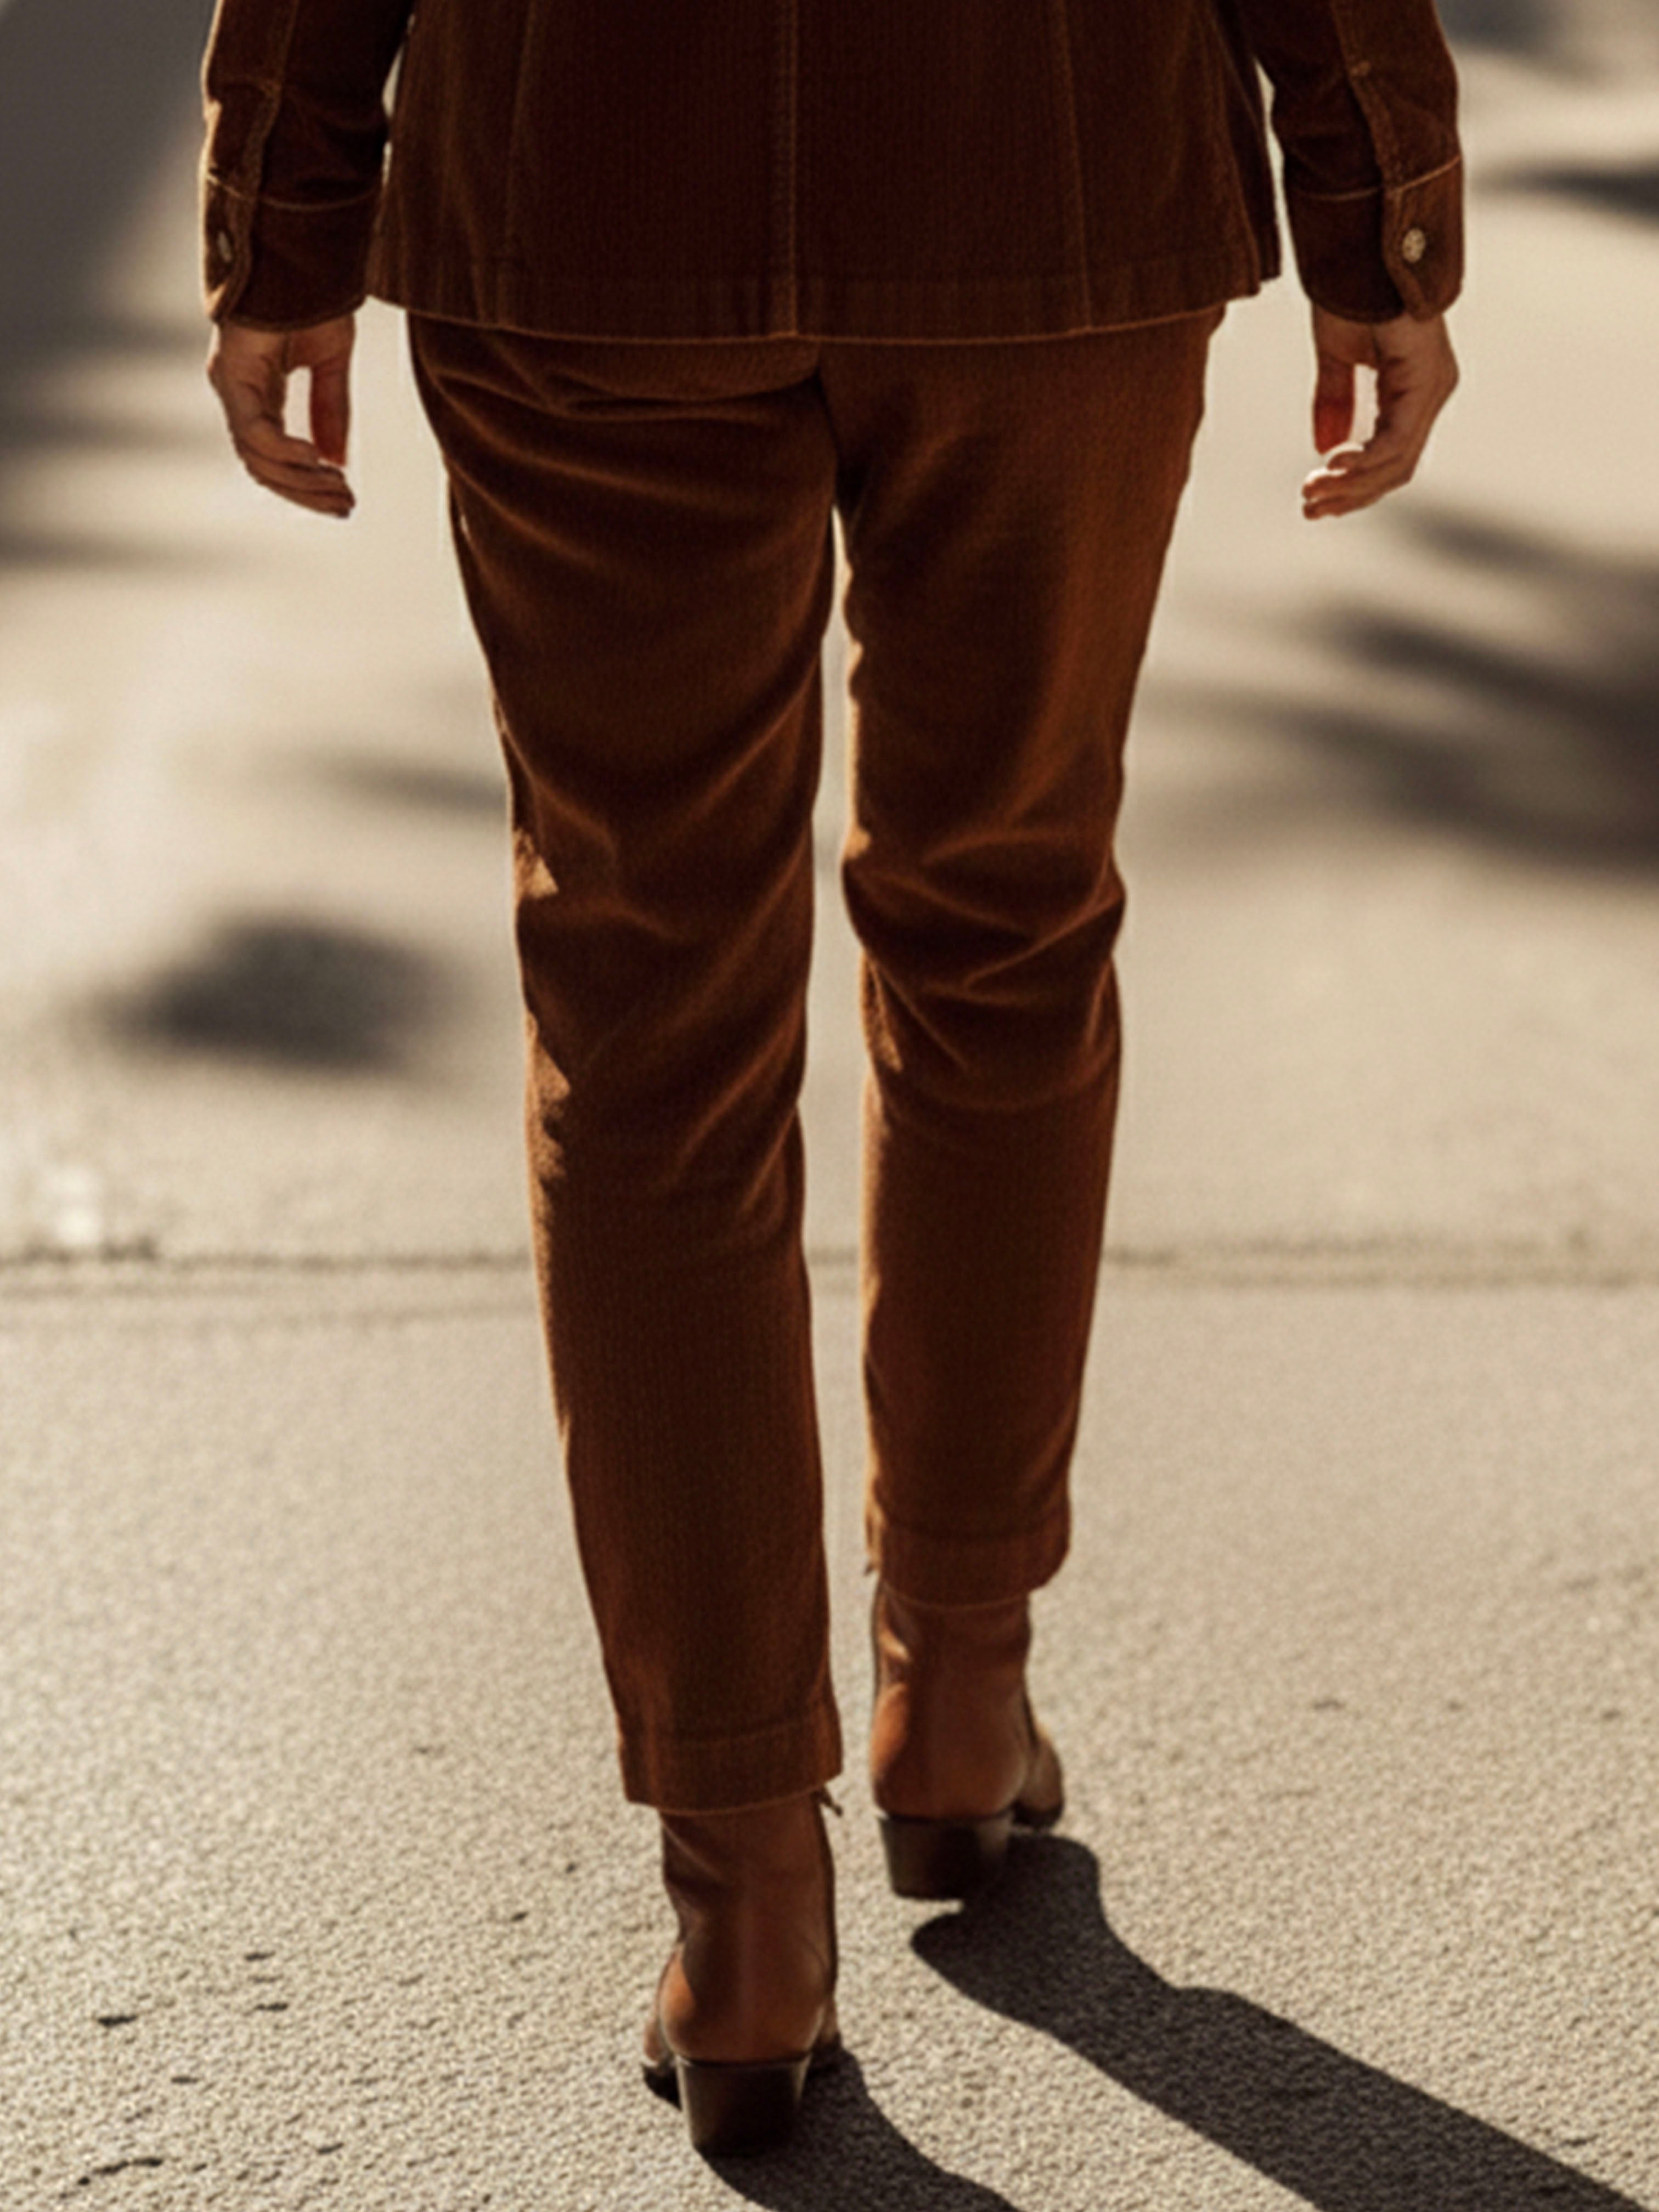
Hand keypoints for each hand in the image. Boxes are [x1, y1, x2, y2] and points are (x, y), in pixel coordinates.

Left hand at [206, 315, 357, 517]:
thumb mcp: (329, 363)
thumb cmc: (309, 296)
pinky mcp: (232, 373)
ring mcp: (231, 385)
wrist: (299, 252)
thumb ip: (330, 410)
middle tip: (345, 506)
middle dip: (306, 493)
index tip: (346, 501)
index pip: (273, 459)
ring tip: (339, 487)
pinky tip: (319, 459)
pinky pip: (256, 432)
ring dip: (300, 480)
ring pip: (257, 458)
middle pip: (263, 468)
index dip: (307, 487)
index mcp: (257, 394)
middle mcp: (238, 394)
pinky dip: (287, 452)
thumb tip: (336, 461)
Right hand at [1302, 306, 1457, 520]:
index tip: (1311, 497)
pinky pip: (1397, 440)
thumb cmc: (1352, 286)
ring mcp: (1433, 387)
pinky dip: (1363, 461)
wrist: (1362, 241)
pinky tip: (1331, 467)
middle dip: (1350, 495)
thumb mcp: (1335, 354)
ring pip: (1396, 462)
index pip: (1391, 455)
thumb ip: (1335, 400)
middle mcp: (1432, 391)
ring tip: (1310, 492)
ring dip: (1351, 485)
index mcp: (1415, 388)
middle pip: (1396, 469)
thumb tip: (1324, 450)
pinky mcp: (1424, 379)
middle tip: (1307, 508)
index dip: (1353, 485)